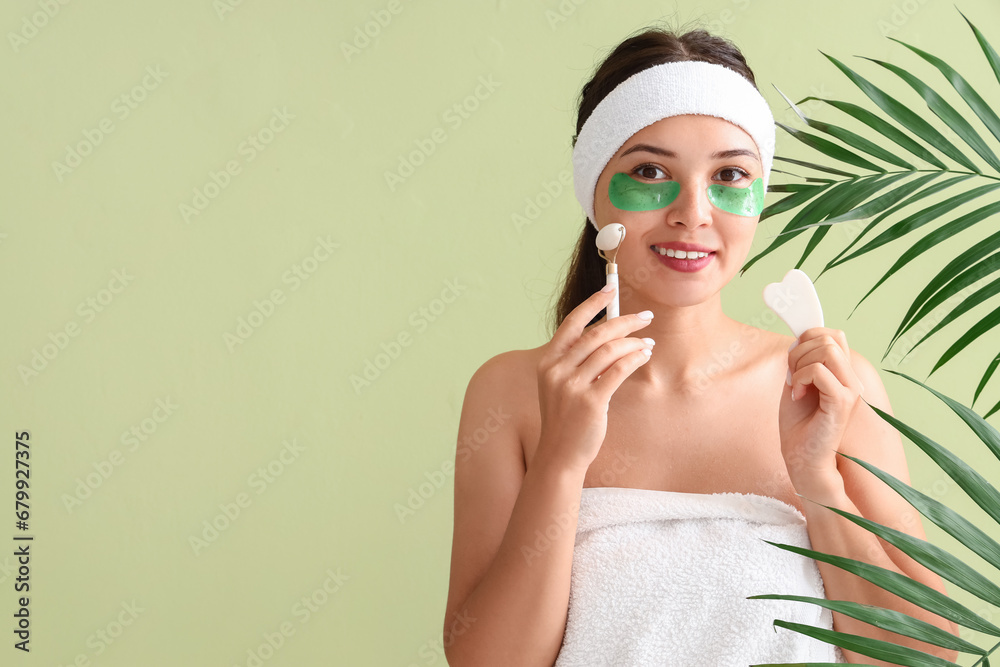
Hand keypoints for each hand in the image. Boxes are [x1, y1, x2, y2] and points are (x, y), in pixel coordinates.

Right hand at [534, 286, 654, 474]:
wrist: (560, 455)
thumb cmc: (566, 419)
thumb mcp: (562, 386)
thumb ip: (577, 362)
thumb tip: (609, 334)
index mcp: (548, 362)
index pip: (572, 323)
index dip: (593, 303)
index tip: (611, 289)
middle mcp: (557, 370)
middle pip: (596, 333)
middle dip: (624, 321)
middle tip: (645, 317)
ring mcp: (572, 386)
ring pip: (609, 350)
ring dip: (633, 342)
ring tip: (648, 342)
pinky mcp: (591, 402)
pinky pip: (618, 370)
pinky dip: (634, 358)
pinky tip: (644, 356)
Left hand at [780, 327, 864, 489]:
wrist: (803, 459)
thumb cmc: (799, 424)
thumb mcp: (797, 383)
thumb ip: (802, 361)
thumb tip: (799, 337)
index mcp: (842, 373)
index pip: (833, 334)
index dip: (809, 336)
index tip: (793, 359)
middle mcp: (851, 379)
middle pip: (829, 338)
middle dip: (799, 351)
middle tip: (792, 376)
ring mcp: (850, 389)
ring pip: (826, 350)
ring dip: (799, 365)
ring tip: (795, 386)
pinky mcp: (842, 401)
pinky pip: (818, 370)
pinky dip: (799, 378)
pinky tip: (796, 395)